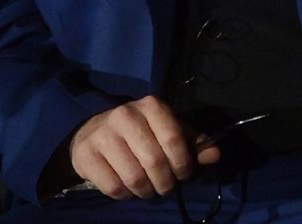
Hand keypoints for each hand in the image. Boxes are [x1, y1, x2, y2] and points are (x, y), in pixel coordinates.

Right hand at [69, 95, 220, 199]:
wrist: (94, 131)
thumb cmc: (141, 133)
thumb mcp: (168, 132)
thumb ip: (193, 143)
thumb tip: (215, 155)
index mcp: (151, 106)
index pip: (173, 139)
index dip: (182, 164)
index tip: (183, 174)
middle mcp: (125, 115)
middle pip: (154, 162)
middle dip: (165, 183)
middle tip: (166, 187)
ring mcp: (103, 134)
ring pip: (134, 177)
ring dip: (145, 191)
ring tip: (147, 188)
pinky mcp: (86, 154)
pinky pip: (113, 187)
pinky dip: (125, 195)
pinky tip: (127, 188)